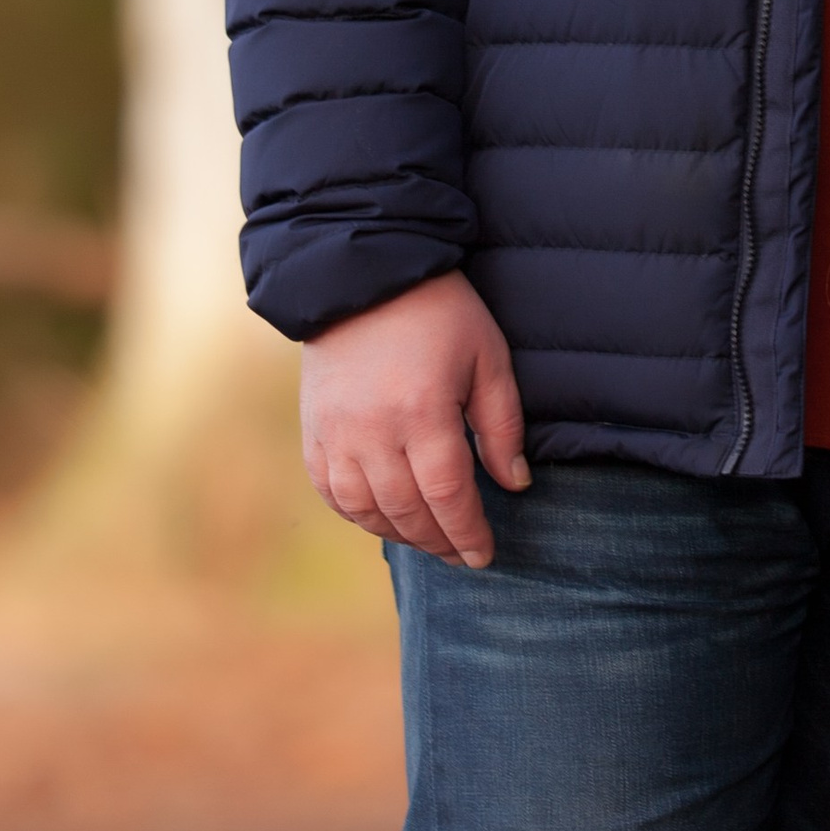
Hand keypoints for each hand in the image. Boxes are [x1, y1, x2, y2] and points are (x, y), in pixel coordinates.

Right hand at [299, 271, 528, 568]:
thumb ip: (502, 425)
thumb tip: (515, 484)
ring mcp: (337, 433)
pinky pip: (331, 491)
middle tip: (463, 555)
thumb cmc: (440, 313)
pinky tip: (383, 517)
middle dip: (439, 541)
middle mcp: (374, 431)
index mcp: (423, 412)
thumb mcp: (488, 357)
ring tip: (429, 539)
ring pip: (366, 510)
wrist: (366, 275)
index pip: (448, 495)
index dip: (468, 532)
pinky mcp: (314, 429)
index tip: (485, 555)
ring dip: (400, 534)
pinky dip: (358, 513)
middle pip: (408, 510)